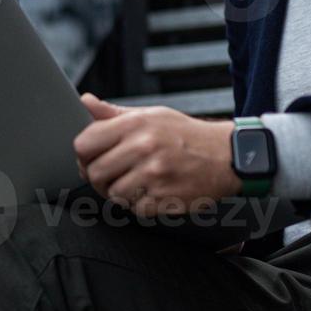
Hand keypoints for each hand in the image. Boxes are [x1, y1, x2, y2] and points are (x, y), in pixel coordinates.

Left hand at [73, 92, 239, 217]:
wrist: (226, 156)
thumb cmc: (186, 135)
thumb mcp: (151, 114)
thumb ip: (114, 113)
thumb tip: (85, 102)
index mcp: (136, 124)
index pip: (84, 144)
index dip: (83, 155)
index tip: (92, 158)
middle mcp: (143, 147)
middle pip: (94, 173)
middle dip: (99, 178)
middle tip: (113, 176)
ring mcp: (154, 175)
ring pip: (113, 194)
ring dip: (121, 193)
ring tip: (137, 183)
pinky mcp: (165, 198)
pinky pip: (135, 209)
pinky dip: (140, 205)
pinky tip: (153, 192)